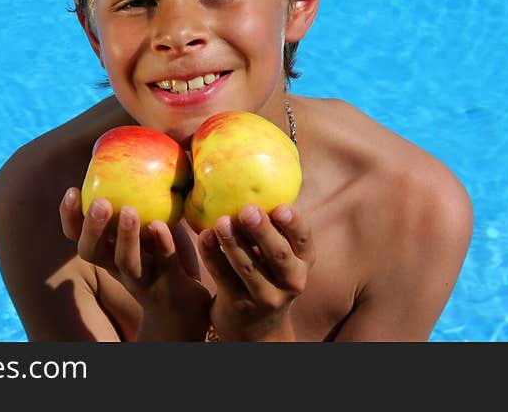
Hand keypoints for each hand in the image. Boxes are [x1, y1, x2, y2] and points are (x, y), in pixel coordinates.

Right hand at [60, 187, 210, 340]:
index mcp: (109, 250)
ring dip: (125, 237)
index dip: (70, 217)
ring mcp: (143, 279)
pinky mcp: (170, 285)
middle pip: (92, 252)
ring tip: (130, 210)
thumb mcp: (150, 224)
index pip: (78, 236)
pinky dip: (162, 244)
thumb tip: (142, 148)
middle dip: (92, 227)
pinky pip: (164, 264)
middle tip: (101, 202)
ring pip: (125, 262)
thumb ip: (142, 197)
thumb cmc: (166, 255)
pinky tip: (162, 225)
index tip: (73, 190)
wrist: (189, 307)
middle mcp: (118, 267)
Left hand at [198, 203, 313, 340]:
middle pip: (278, 255)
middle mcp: (291, 281)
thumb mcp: (283, 258)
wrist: (257, 328)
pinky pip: (223, 277)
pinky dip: (212, 256)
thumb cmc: (269, 275)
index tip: (280, 207)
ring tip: (220, 221)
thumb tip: (258, 178)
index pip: (304, 240)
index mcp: (304, 262)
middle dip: (262, 231)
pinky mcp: (238, 305)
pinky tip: (204, 237)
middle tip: (247, 210)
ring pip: (248, 267)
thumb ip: (276, 228)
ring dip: (232, 243)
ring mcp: (265, 297)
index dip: (294, 224)